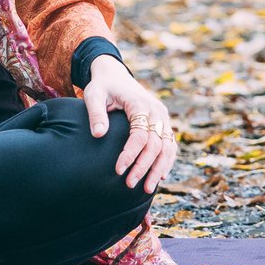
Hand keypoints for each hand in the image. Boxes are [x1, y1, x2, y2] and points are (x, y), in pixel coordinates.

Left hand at [80, 55, 178, 191]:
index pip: (140, 134)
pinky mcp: (163, 123)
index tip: (118, 170)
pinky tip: (159, 176)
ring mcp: (162, 117)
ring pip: (167, 147)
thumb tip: (98, 135)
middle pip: (156, 144)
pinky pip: (170, 144)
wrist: (115, 76)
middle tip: (130, 184)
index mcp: (139, 103)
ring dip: (158, 168)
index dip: (130, 154)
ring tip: (146, 188)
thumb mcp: (94, 95)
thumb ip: (96, 114)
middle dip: (144, 167)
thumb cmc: (103, 87)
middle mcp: (156, 110)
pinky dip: (166, 161)